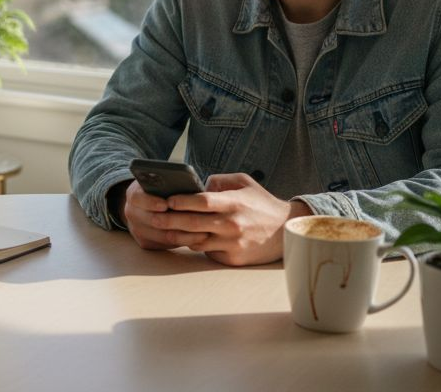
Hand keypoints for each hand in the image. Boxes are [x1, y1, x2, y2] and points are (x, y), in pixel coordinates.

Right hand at [121, 180, 211, 251]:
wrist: (144, 206)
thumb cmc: (161, 190)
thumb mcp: (159, 180)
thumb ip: (167, 177)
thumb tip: (184, 170)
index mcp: (134, 194)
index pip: (137, 198)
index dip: (151, 202)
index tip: (166, 204)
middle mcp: (131, 213)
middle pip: (152, 220)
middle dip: (176, 221)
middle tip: (196, 220)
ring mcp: (137, 229)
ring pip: (162, 236)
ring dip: (185, 234)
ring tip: (204, 231)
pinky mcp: (145, 243)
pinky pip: (166, 245)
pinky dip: (183, 242)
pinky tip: (199, 238)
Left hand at [162, 173, 311, 265]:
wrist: (285, 230)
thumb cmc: (261, 203)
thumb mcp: (244, 182)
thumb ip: (219, 181)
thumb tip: (197, 186)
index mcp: (233, 203)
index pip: (201, 202)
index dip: (181, 201)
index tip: (167, 200)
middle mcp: (232, 224)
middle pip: (192, 223)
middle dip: (169, 220)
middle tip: (154, 217)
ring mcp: (232, 243)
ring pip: (196, 241)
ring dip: (179, 236)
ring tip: (165, 230)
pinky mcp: (233, 259)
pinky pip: (208, 252)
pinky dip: (198, 246)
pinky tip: (189, 239)